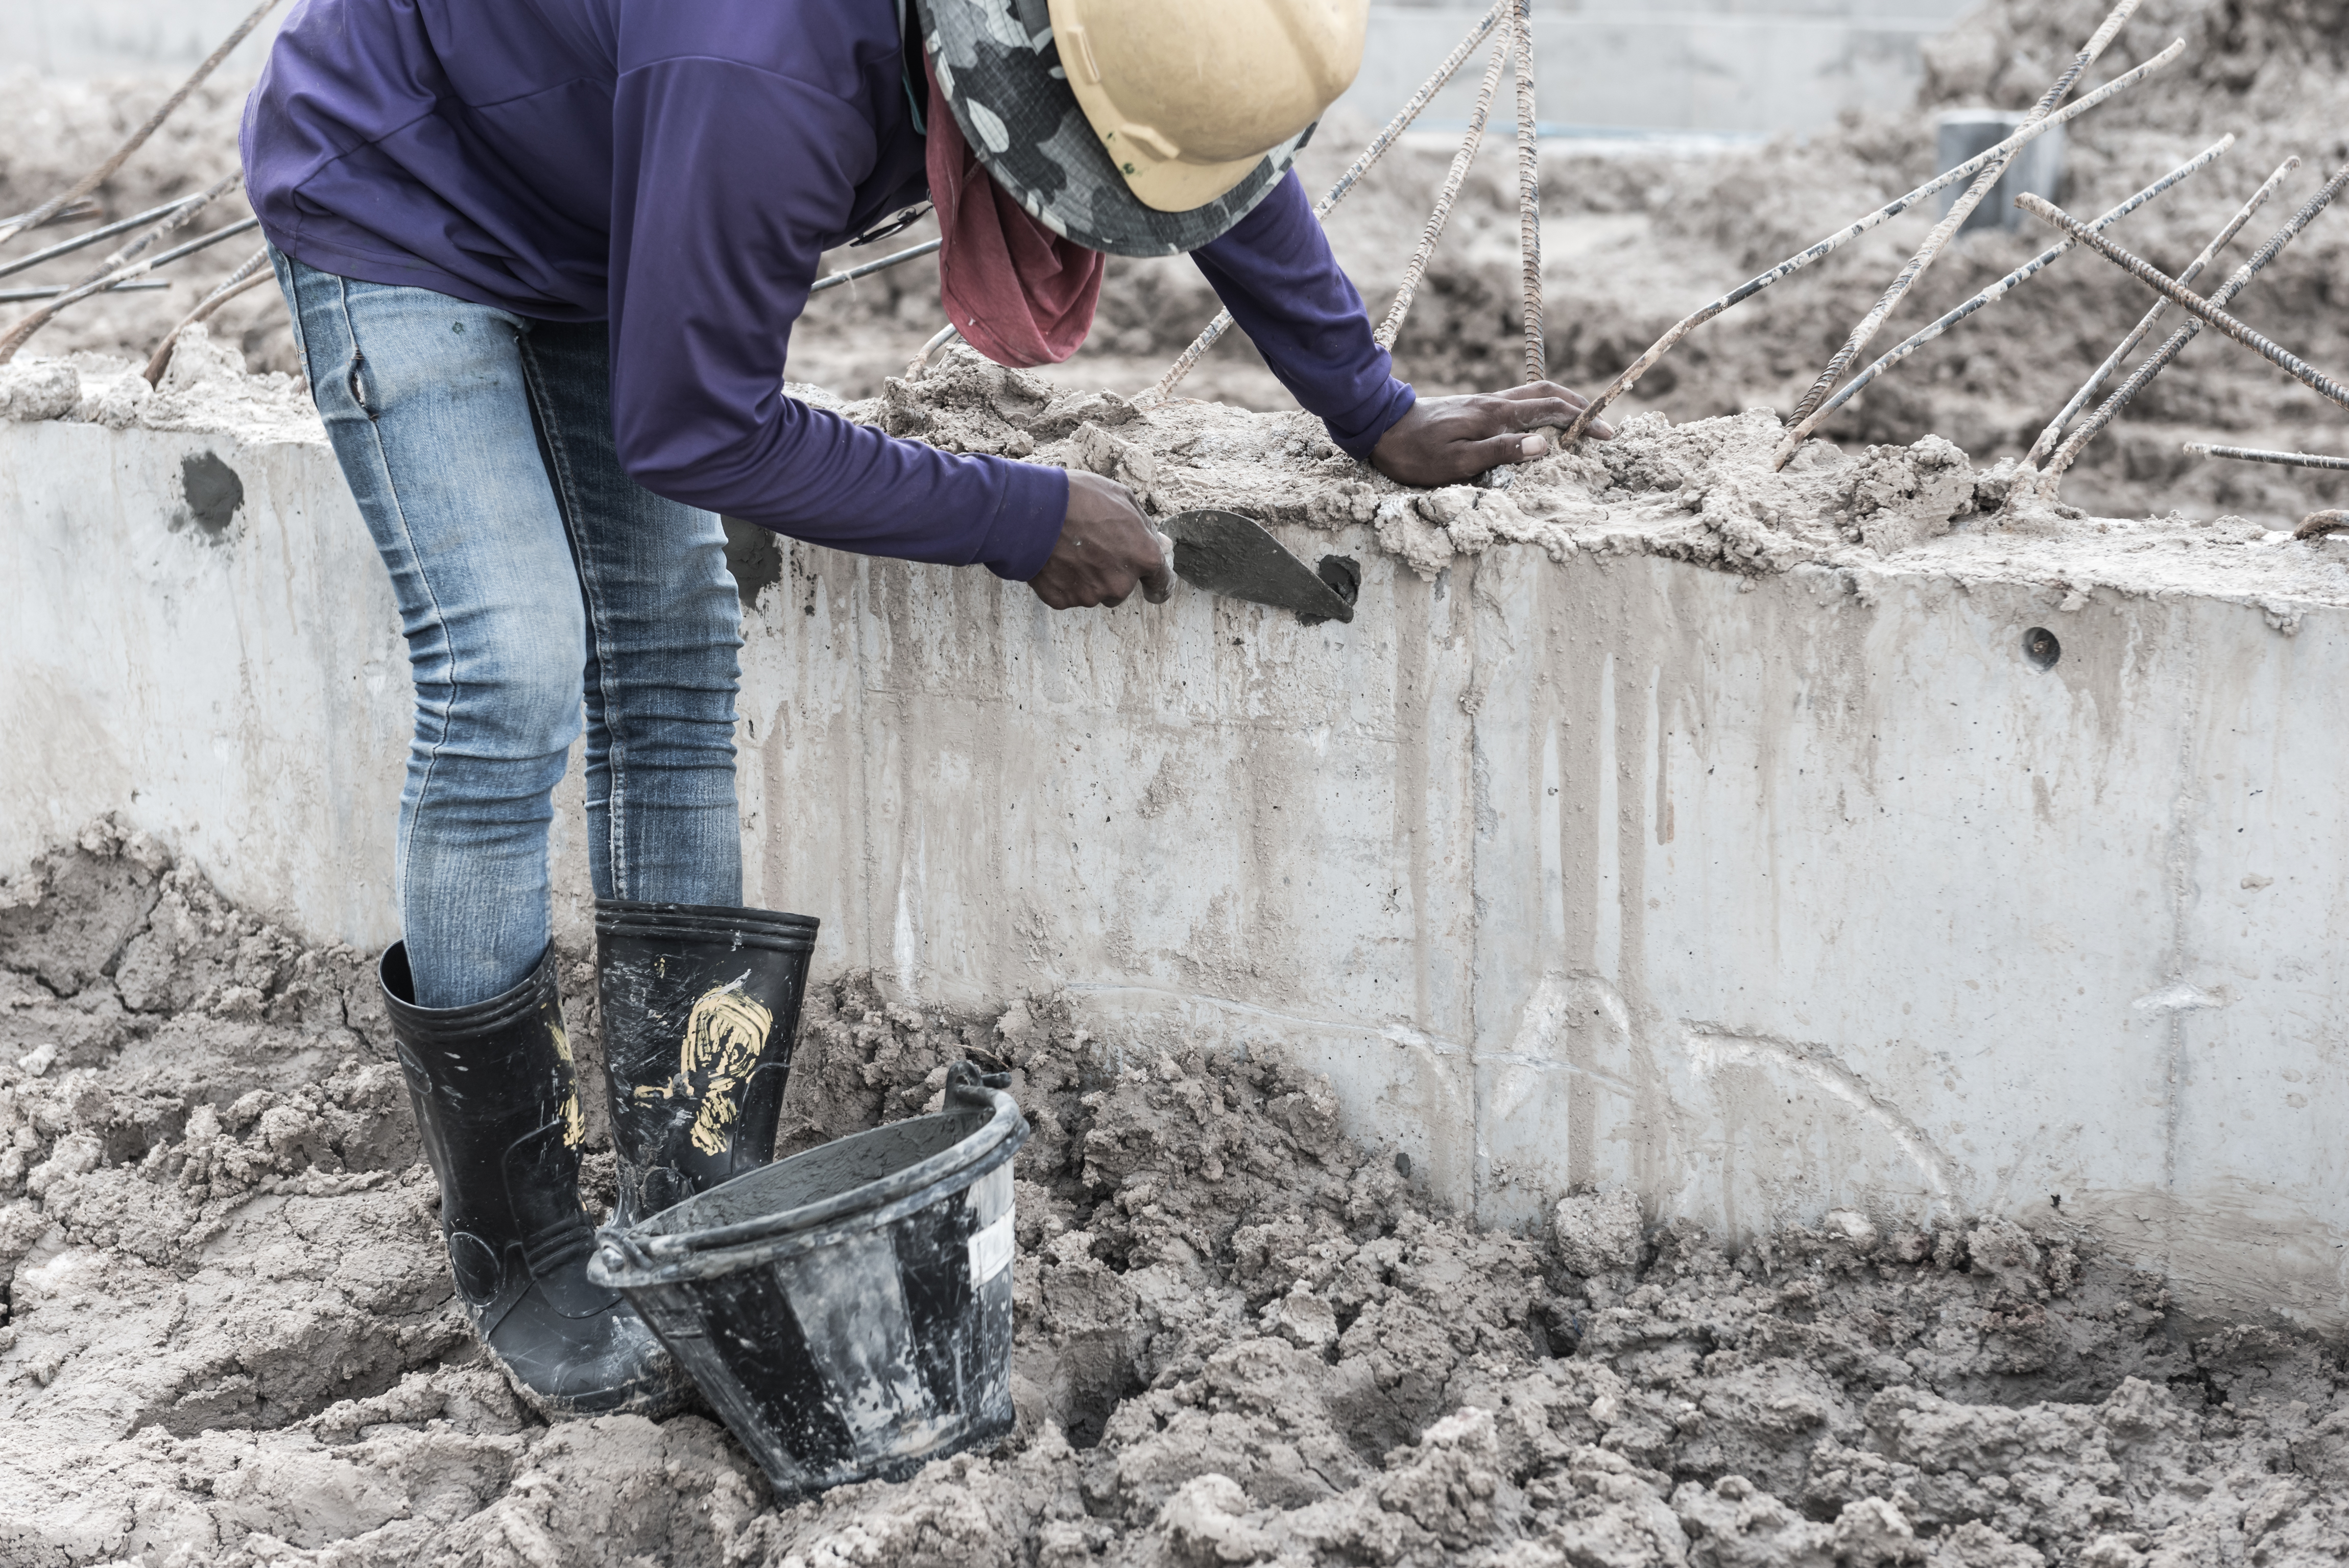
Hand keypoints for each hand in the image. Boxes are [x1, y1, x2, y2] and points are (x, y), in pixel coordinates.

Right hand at [1028, 471, 1174, 609]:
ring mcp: (1091, 595)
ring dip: (1088, 577)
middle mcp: (1121, 584)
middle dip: (1112, 571)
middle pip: (1122, 587)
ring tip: (1070, 549)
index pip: (1161, 584)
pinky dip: (1064, 581)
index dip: (1155, 582)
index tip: (1149, 583)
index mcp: (1143, 557)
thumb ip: (1146, 527)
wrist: (1032, 510)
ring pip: (1096, 592)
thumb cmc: (1080, 498)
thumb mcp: (1122, 498)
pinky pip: (1069, 594)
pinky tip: (1055, 560)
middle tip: (1092, 545)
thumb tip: (1162, 544)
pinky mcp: (1063, 601)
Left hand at [1369, 381, 1615, 486]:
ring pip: (1533, 395)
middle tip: (1602, 426)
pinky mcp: (1473, 408)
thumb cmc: (1415, 452)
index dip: (1582, 421)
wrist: (1379, 427)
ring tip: (1580, 421)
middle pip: (1548, 394)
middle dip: (1580, 407)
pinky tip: (1541, 422)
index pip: (1551, 412)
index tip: (1606, 434)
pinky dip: (1541, 408)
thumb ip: (1501, 452)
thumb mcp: (1457, 462)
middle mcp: (1494, 403)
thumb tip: (1544, 445)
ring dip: (1562, 404)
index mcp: (1495, 415)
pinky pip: (1518, 402)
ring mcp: (1483, 403)